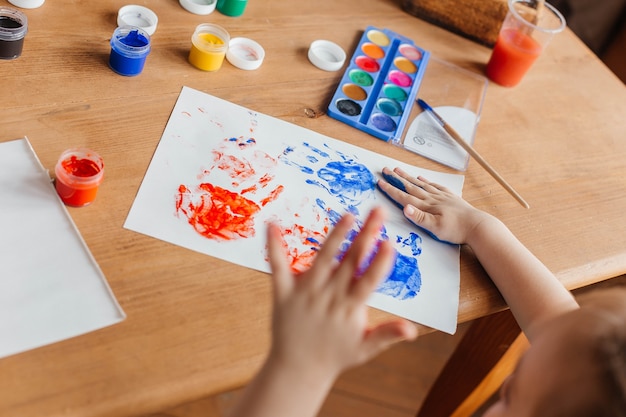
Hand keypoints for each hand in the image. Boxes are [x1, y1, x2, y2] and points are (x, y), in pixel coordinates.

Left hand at [266, 207, 417, 383]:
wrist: (297, 369)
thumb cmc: (335, 356)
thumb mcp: (365, 348)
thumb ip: (388, 334)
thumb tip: (413, 330)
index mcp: (350, 309)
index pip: (368, 282)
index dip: (379, 263)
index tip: (390, 243)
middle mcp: (329, 297)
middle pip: (350, 262)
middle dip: (365, 235)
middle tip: (378, 212)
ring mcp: (305, 293)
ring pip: (322, 260)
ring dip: (335, 236)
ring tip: (347, 215)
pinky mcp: (283, 293)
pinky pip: (278, 267)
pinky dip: (274, 247)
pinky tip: (272, 225)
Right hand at [377, 167, 489, 243]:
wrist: (477, 226)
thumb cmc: (456, 230)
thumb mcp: (436, 228)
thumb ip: (419, 218)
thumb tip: (404, 207)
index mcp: (426, 206)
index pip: (404, 196)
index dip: (391, 189)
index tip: (380, 181)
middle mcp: (432, 199)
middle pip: (410, 186)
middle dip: (396, 178)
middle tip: (386, 169)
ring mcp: (441, 197)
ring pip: (421, 184)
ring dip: (409, 177)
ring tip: (399, 170)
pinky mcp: (449, 198)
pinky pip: (435, 186)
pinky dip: (426, 182)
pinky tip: (422, 179)